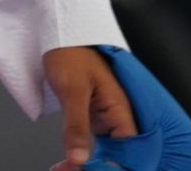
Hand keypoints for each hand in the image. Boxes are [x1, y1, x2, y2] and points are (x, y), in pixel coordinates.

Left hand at [44, 45, 136, 168]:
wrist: (59, 34)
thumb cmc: (71, 52)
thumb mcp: (72, 90)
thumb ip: (77, 126)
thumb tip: (79, 158)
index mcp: (120, 109)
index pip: (131, 151)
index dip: (116, 166)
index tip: (92, 170)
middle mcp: (116, 117)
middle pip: (118, 156)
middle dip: (100, 167)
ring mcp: (104, 119)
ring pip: (104, 153)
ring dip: (87, 165)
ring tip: (64, 170)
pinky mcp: (91, 118)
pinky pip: (91, 144)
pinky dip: (79, 156)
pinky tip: (65, 165)